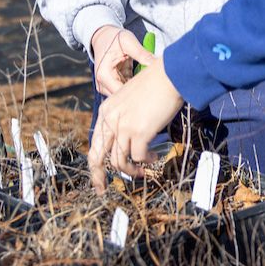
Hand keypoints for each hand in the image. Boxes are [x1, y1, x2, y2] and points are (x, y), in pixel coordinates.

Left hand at [88, 56, 183, 192]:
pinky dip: (147, 161)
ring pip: (119, 161)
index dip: (95, 163)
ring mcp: (123, 126)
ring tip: (143, 170)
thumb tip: (128, 140)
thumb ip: (123, 118)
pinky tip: (155, 157)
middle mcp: (110, 120)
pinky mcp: (138, 132)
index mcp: (106, 111)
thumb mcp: (130, 100)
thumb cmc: (156, 85)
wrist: (170, 76)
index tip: (99, 177)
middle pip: (97, 156)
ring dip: (132, 170)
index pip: (94, 143)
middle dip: (99, 176)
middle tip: (103, 190)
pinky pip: (139, 157)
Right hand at [90, 26, 157, 95]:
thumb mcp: (129, 42)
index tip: (154, 90)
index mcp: (104, 75)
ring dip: (138, 91)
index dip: (138, 95)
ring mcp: (107, 86)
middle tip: (156, 88)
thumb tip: (158, 64)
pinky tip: (145, 82)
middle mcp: (103, 84)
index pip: (122, 95)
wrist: (103, 35)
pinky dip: (135, 87)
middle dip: (139, 94)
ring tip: (151, 85)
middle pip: (123, 99)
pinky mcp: (113, 84)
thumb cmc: (114, 37)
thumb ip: (143, 54)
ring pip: (125, 96)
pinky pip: (126, 90)